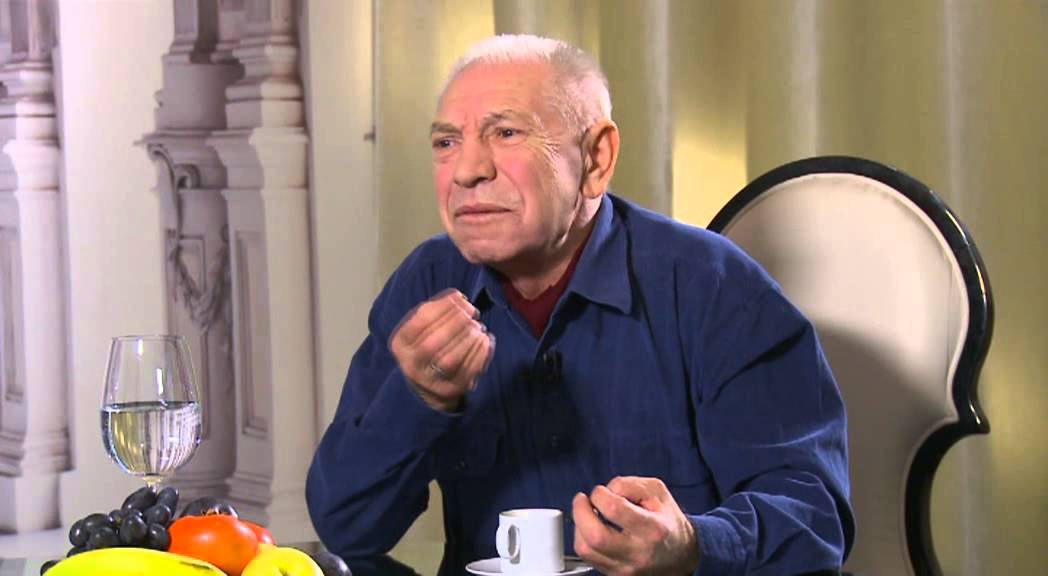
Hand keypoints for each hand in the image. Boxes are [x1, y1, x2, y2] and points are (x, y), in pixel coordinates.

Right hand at [389, 289, 493, 411]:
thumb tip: (459, 298)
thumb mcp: (421, 329)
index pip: (418, 323)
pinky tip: (486, 339)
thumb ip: (434, 311)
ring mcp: (430, 381)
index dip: (441, 307)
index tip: (460, 296)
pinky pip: (466, 373)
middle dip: (455, 323)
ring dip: (467, 340)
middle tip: (472, 310)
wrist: (428, 387)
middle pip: (432, 344)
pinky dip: (479, 354)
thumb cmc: (428, 347)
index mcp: (400, 344)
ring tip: (478, 325)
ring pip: (449, 360)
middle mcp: (411, 365)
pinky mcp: (450, 391)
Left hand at [572, 476, 699, 575]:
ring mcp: (626, 568)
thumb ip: (630, 485)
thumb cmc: (667, 522)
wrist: (680, 556)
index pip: (614, 509)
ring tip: (587, 514)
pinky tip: (591, 529)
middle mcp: (638, 552)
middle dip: (580, 512)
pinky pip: (588, 558)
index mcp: (653, 528)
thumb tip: (606, 491)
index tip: (602, 491)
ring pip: (586, 549)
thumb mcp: (657, 492)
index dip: (600, 494)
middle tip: (583, 500)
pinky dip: (583, 539)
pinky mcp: (616, 575)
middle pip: (595, 536)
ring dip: (579, 526)